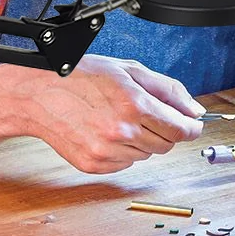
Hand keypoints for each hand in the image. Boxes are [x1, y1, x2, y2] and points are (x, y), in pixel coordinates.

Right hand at [21, 55, 205, 172]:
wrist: (39, 94)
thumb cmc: (80, 76)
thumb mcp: (129, 70)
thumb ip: (168, 90)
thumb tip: (194, 111)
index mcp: (134, 105)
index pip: (181, 130)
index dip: (190, 127)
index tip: (191, 125)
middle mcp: (122, 131)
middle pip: (166, 145)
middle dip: (163, 130)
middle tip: (145, 113)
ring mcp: (107, 152)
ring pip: (145, 155)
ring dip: (140, 140)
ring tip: (117, 119)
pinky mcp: (94, 165)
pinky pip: (124, 164)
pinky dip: (121, 151)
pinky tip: (104, 132)